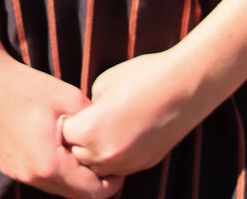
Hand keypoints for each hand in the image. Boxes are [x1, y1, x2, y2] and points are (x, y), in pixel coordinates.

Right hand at [0, 54, 124, 197]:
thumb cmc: (26, 85)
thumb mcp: (70, 98)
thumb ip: (95, 124)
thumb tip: (111, 138)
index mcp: (49, 165)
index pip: (93, 193)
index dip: (112, 183)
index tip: (119, 167)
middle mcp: (31, 176)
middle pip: (75, 195)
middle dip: (93, 181)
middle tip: (104, 160)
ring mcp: (16, 172)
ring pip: (56, 187)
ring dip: (72, 176)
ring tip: (79, 151)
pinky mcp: (7, 165)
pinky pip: (39, 177)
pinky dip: (54, 169)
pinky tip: (56, 146)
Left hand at [60, 48, 210, 176]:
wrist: (184, 86)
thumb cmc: (140, 78)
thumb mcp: (100, 85)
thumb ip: (87, 109)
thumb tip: (83, 120)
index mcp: (89, 131)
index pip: (63, 136)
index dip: (68, 121)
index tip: (74, 110)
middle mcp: (106, 154)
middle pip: (77, 156)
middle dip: (77, 141)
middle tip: (86, 121)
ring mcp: (128, 162)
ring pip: (98, 169)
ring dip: (95, 154)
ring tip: (103, 130)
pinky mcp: (146, 163)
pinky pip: (120, 168)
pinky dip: (115, 158)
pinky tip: (122, 136)